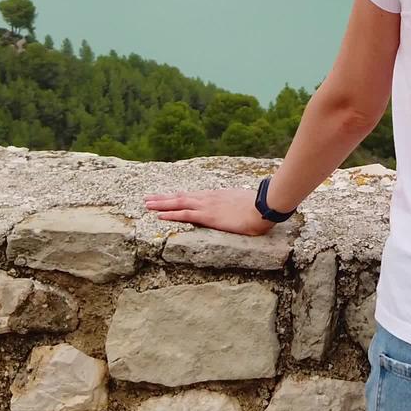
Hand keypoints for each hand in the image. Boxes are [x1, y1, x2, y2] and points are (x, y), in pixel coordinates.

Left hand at [144, 188, 274, 235]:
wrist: (263, 206)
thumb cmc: (258, 207)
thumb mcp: (243, 203)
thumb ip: (235, 205)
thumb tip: (236, 208)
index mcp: (216, 195)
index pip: (192, 195)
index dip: (177, 196)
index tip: (166, 196)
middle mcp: (208, 198)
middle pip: (181, 197)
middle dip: (163, 198)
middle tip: (147, 199)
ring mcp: (206, 205)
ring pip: (178, 203)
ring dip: (161, 204)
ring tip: (147, 204)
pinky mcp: (207, 216)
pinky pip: (184, 214)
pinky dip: (170, 214)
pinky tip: (159, 215)